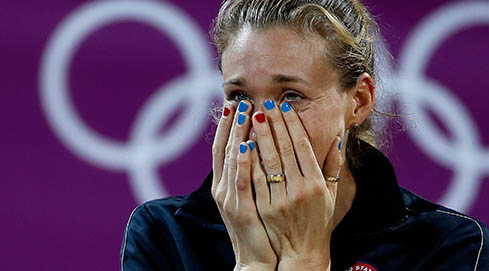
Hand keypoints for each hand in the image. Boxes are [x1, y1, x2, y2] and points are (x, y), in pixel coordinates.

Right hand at [211, 101, 276, 270]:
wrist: (257, 258)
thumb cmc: (260, 226)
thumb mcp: (253, 197)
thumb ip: (254, 173)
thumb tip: (257, 146)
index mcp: (226, 184)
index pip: (224, 148)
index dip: (226, 125)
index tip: (233, 103)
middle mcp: (223, 188)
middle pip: (225, 149)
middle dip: (232, 123)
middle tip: (239, 100)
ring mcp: (230, 198)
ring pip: (232, 160)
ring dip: (237, 134)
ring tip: (245, 112)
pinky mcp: (240, 209)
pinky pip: (242, 180)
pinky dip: (243, 161)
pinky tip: (247, 144)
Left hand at [250, 100, 342, 270]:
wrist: (301, 253)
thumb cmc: (318, 220)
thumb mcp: (332, 193)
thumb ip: (334, 164)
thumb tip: (338, 136)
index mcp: (316, 183)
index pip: (302, 146)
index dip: (292, 124)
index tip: (285, 107)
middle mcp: (299, 189)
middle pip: (283, 149)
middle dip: (273, 123)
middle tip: (265, 103)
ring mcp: (280, 199)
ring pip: (267, 161)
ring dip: (258, 136)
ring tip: (251, 116)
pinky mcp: (264, 208)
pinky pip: (254, 179)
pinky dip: (248, 160)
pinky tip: (242, 142)